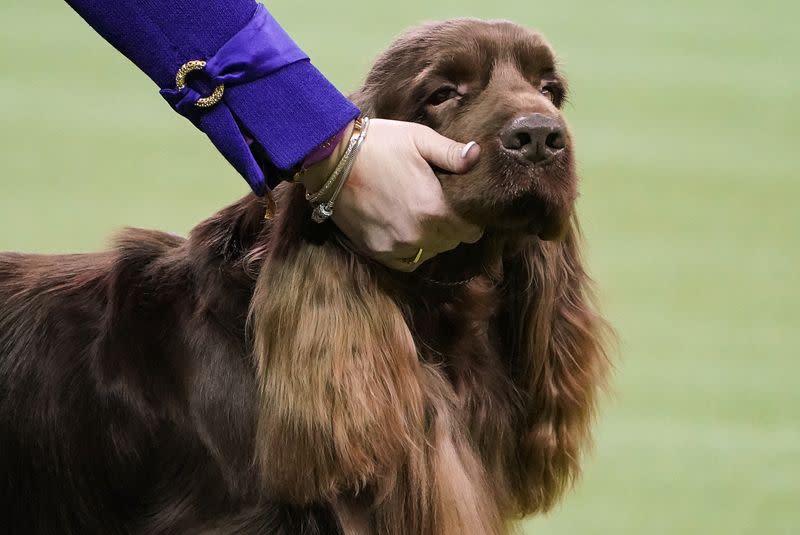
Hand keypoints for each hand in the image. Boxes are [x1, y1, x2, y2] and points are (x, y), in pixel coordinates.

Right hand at [299, 119, 482, 270]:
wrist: (331, 158)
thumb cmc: (379, 143)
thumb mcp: (419, 139)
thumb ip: (451, 153)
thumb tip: (477, 156)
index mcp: (434, 208)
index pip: (471, 229)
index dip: (471, 217)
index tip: (463, 205)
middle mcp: (418, 235)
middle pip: (452, 241)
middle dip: (453, 226)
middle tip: (442, 206)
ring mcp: (396, 247)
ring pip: (431, 252)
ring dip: (433, 238)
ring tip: (424, 217)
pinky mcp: (377, 251)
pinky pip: (408, 261)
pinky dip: (412, 250)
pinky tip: (409, 232)